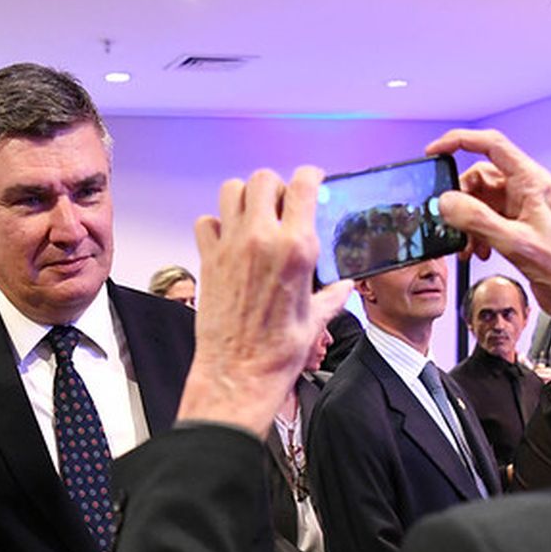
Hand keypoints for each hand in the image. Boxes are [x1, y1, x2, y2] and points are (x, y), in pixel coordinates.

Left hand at [180, 167, 355, 435]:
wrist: (239, 374)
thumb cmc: (277, 353)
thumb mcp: (315, 321)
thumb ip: (331, 296)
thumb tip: (344, 287)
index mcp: (296, 249)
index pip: (303, 185)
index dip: (309, 177)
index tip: (311, 181)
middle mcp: (261, 239)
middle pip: (263, 179)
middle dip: (275, 185)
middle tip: (281, 203)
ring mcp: (231, 246)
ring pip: (231, 190)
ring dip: (245, 197)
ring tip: (255, 215)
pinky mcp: (208, 260)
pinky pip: (206, 221)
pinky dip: (217, 223)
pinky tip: (229, 239)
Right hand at [425, 129, 550, 369]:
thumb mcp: (515, 242)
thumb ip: (477, 219)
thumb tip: (448, 201)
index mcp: (532, 181)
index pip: (491, 144)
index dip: (459, 141)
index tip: (436, 151)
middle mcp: (527, 190)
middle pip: (480, 177)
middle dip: (462, 199)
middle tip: (452, 220)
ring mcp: (522, 208)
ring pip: (481, 201)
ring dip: (467, 221)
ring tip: (468, 244)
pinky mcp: (518, 226)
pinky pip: (487, 220)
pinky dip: (476, 234)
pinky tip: (478, 251)